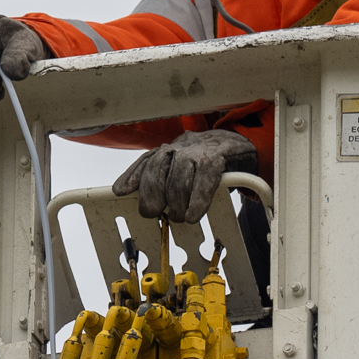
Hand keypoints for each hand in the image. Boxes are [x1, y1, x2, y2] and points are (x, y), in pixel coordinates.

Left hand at [113, 128, 257, 223]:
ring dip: (176, 203)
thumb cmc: (206, 159)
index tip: (120, 190)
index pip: (146, 161)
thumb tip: (138, 196)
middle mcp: (180, 147)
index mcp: (169, 150)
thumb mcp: (181, 164)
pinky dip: (197, 202)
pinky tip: (193, 215)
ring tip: (178, 217)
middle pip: (157, 169)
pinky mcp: (217, 159)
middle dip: (152, 194)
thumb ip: (163, 176)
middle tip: (153, 213)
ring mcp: (198, 151)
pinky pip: (204, 182)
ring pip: (179, 179)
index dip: (132, 176)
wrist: (238, 142)